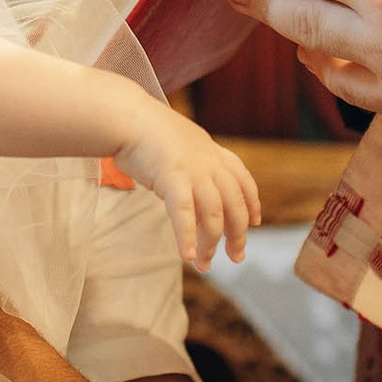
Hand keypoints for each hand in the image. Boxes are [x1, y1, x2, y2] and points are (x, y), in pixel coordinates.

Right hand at [113, 110, 261, 265]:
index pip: (242, 179)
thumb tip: (185, 192)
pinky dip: (187, 239)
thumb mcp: (178, 145)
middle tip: (236, 256)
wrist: (126, 116)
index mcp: (211, 151)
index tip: (255, 222)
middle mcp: (208, 162)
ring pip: (213, 215)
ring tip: (206, 265)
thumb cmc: (143, 129)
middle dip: (237, 234)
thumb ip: (188, 167)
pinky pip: (184, 215)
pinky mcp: (172, 180)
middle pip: (234, 203)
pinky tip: (189, 258)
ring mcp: (193, 171)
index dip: (252, 202)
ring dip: (211, 244)